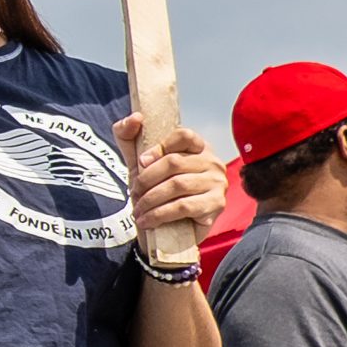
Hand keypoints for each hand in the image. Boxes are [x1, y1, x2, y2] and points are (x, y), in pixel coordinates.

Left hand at [118, 115, 227, 248]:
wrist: (164, 228)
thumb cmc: (154, 190)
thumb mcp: (137, 161)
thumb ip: (129, 136)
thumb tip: (135, 117)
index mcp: (198, 147)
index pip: (184, 135)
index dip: (159, 147)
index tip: (140, 162)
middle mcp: (212, 162)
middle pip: (175, 162)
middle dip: (147, 179)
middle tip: (134, 192)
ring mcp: (217, 183)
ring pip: (177, 185)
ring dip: (150, 199)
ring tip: (138, 209)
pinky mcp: (216, 205)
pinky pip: (184, 206)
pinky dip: (160, 214)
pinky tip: (147, 220)